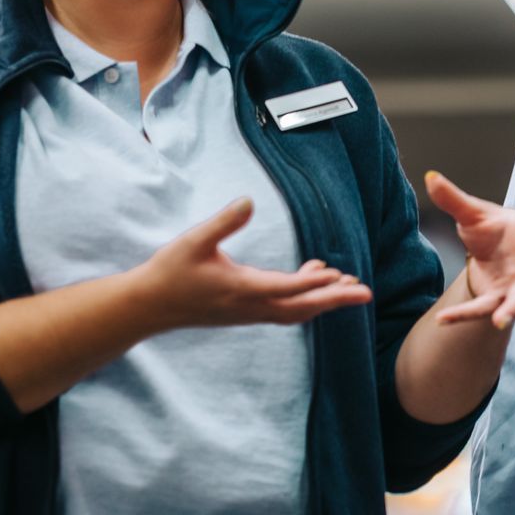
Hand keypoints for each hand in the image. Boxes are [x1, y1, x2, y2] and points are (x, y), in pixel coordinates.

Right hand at [134, 198, 372, 331]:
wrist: (149, 307)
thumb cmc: (170, 271)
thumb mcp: (194, 241)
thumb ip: (223, 222)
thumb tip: (248, 201)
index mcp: (240, 289)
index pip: (285, 288)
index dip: (313, 283)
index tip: (339, 276)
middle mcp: (250, 306)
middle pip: (301, 308)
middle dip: (334, 300)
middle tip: (365, 293)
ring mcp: (248, 313)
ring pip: (295, 312)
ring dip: (323, 300)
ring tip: (349, 284)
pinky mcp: (245, 312)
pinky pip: (284, 310)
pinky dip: (305, 298)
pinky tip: (314, 276)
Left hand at [424, 171, 514, 327]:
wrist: (487, 255)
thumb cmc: (490, 229)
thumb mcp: (471, 213)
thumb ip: (453, 198)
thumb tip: (430, 178)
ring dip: (513, 310)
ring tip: (502, 321)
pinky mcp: (500, 299)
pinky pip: (485, 308)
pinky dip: (464, 314)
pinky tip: (444, 318)